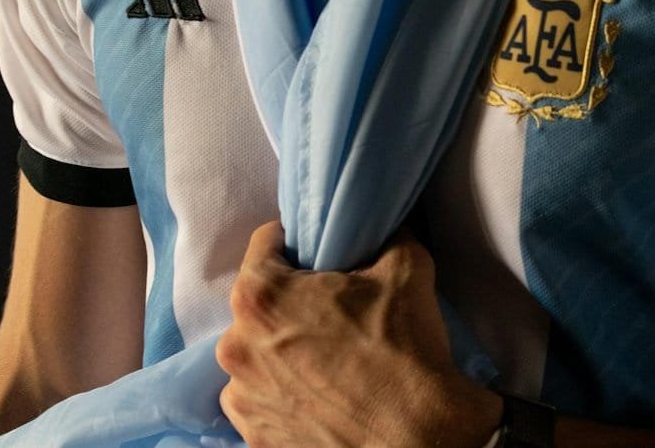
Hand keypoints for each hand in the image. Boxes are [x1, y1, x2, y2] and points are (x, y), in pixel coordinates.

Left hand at [216, 221, 502, 447]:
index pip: (267, 243)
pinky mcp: (255, 435)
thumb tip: (382, 228)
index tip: (323, 254)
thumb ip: (385, 236)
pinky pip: (263, 398)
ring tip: (330, 359)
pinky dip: (285, 392)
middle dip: (293, 300)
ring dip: (285, 348)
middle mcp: (235, 344)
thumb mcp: (406, 267)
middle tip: (336, 311)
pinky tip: (322, 393)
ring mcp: (241, 395)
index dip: (300, 241)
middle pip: (261, 302)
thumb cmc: (405, 349)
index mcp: (260, 295)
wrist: (419, 436)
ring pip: (259, 352)